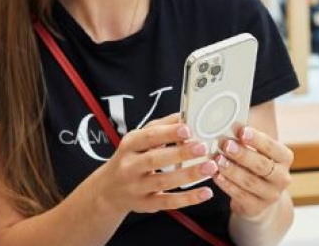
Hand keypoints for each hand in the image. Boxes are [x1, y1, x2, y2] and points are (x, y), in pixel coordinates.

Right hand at [94, 114, 217, 214]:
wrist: (108, 190)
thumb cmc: (130, 158)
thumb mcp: (138, 139)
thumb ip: (161, 127)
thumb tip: (185, 113)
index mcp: (129, 145)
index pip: (148, 137)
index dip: (168, 133)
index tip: (187, 129)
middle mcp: (130, 167)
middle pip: (154, 159)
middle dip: (179, 153)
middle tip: (202, 147)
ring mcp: (137, 187)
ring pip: (163, 182)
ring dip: (188, 175)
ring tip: (210, 167)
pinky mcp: (146, 204)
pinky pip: (168, 202)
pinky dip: (188, 198)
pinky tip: (206, 192)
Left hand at [213, 126, 293, 219]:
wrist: (260, 197)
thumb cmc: (255, 165)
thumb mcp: (258, 151)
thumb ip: (247, 139)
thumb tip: (231, 123)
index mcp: (285, 157)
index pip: (272, 147)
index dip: (257, 139)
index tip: (241, 131)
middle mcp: (282, 177)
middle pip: (262, 165)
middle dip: (242, 154)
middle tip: (226, 145)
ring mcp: (271, 195)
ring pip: (250, 181)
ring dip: (232, 170)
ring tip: (217, 160)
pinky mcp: (257, 208)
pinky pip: (240, 196)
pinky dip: (227, 185)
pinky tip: (216, 176)